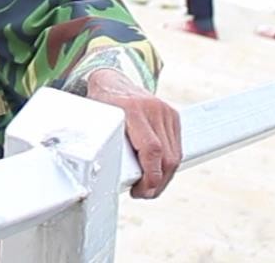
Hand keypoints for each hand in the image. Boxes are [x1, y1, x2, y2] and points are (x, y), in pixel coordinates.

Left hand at [86, 69, 181, 198]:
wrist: (112, 81)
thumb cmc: (102, 103)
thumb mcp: (98, 121)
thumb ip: (104, 144)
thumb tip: (103, 175)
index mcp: (132, 110)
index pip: (152, 150)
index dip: (150, 176)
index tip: (141, 190)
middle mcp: (153, 108)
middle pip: (167, 157)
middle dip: (157, 183)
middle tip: (142, 193)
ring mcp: (165, 111)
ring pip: (174, 155)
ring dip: (163, 177)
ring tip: (148, 187)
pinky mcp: (173, 116)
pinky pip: (176, 148)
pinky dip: (167, 165)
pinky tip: (156, 173)